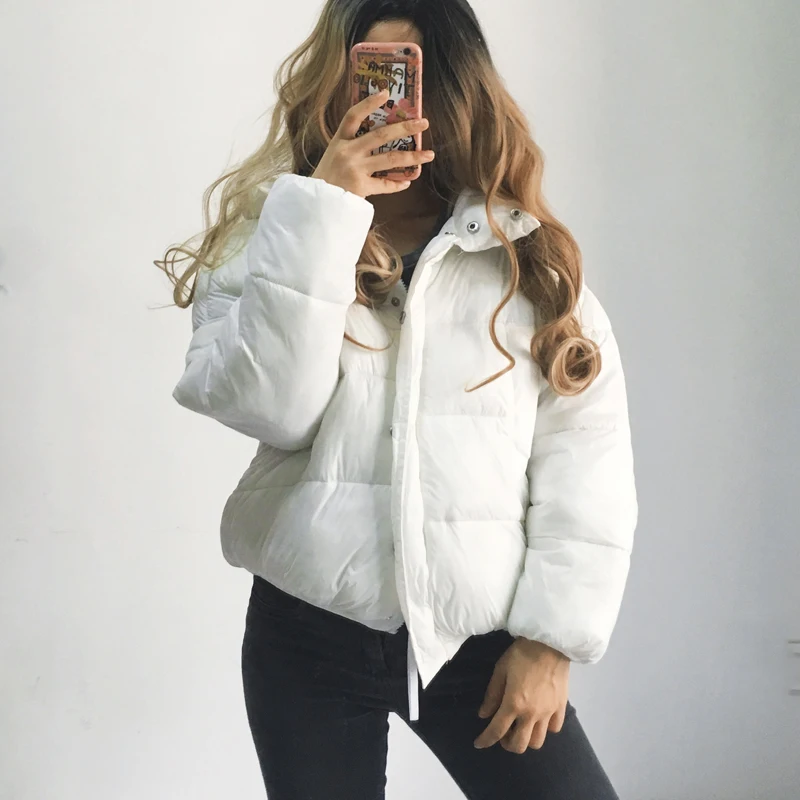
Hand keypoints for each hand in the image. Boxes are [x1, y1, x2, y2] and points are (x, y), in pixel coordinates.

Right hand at [311, 88, 434, 197]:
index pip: (353, 116)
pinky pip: (386, 185)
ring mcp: (355, 170)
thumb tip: (381, 136)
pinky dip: (398, 184)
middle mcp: (348, 152)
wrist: (317, 203)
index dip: (369, 103)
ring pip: (390, 159)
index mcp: (339, 141)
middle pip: (380, 135)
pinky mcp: (361, 188)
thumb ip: (351, 145)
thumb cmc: (327, 178)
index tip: (386, 92)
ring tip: (429, 154)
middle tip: (424, 122)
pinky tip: (408, 181)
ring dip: (412, 157)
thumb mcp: (334, 155)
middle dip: (405, 128)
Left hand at [474, 637, 569, 753]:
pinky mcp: (561, 707)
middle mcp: (531, 714)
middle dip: (507, 744)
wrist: (549, 642)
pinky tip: (539, 718)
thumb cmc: (521, 654)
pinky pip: (554, 729)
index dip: (485, 740)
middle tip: (503, 732)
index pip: (497, 731)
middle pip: (519, 745)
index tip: (478, 743)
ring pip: (537, 742)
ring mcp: (548, 712)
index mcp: (513, 704)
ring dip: (526, 739)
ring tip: (521, 727)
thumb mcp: (500, 670)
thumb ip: (492, 695)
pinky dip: (545, 729)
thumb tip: (483, 715)